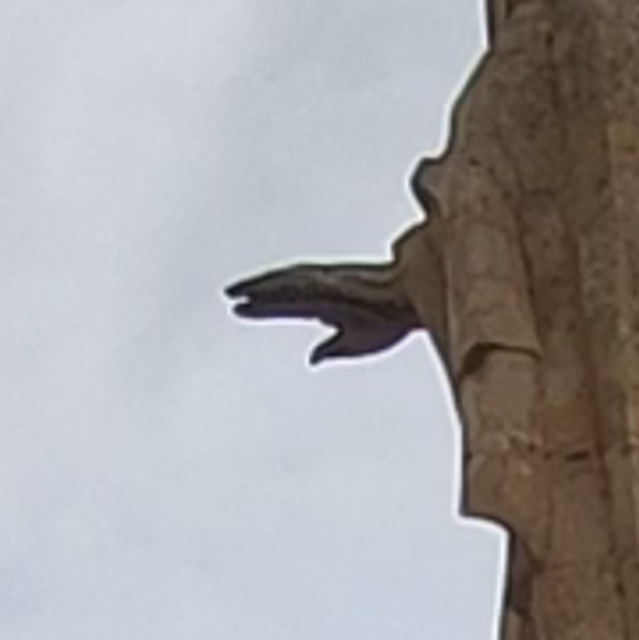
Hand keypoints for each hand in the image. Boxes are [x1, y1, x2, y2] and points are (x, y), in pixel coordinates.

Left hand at [226, 259, 420, 362]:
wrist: (409, 303)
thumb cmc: (390, 320)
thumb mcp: (356, 343)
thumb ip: (332, 349)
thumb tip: (311, 359)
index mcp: (326, 305)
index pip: (287, 306)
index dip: (263, 307)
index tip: (240, 309)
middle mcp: (320, 291)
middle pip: (280, 291)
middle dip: (255, 294)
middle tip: (229, 297)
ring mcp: (323, 283)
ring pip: (283, 283)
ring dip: (258, 286)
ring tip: (233, 292)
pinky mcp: (328, 281)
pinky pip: (296, 283)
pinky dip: (275, 284)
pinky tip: (256, 289)